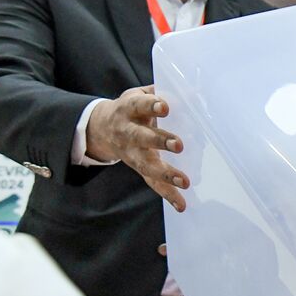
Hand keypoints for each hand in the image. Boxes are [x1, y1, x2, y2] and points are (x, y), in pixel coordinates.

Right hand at [85, 85, 189, 211]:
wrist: (101, 128)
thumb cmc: (130, 108)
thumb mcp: (140, 94)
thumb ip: (163, 91)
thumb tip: (195, 90)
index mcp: (129, 109)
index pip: (139, 106)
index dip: (150, 106)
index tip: (164, 107)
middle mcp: (128, 132)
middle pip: (142, 138)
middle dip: (159, 142)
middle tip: (179, 145)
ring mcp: (132, 153)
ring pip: (146, 165)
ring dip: (165, 173)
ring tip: (184, 182)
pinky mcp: (138, 168)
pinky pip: (152, 183)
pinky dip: (167, 194)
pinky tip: (181, 204)